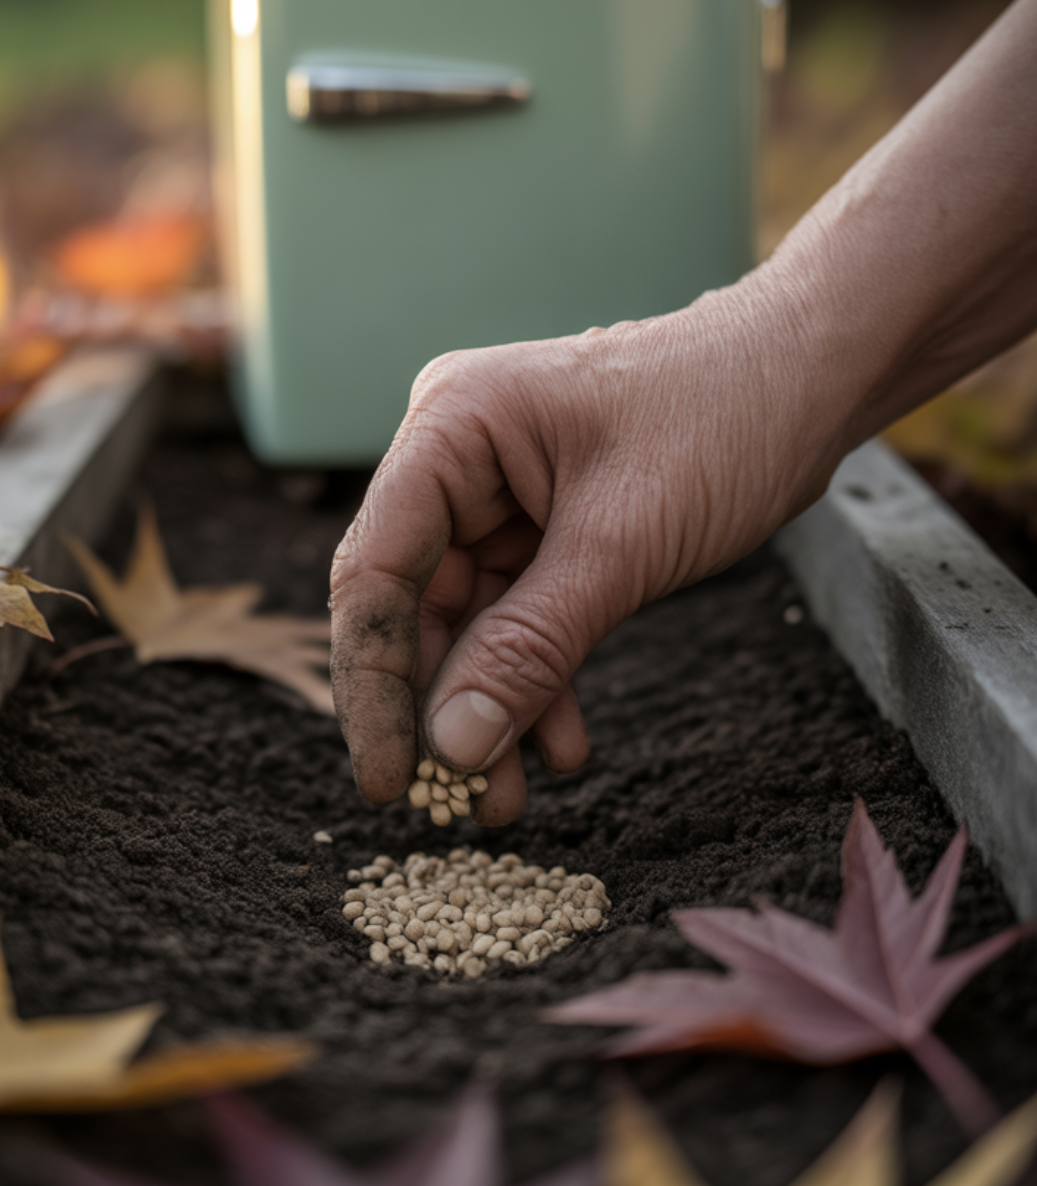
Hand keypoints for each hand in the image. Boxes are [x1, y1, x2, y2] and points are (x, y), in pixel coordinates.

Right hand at [329, 286, 843, 824]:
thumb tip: (451, 749)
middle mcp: (457, 457)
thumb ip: (529, 647)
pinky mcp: (545, 525)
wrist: (811, 377)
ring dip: (491, 709)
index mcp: (452, 428)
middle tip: (459, 807)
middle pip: (416, 605)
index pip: (378, 569)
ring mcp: (500, 493)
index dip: (373, 682)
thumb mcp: (621, 546)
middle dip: (442, 709)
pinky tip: (561, 742)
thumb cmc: (723, 418)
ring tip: (508, 801)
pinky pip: (521, 616)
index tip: (391, 781)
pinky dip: (538, 677)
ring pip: (469, 623)